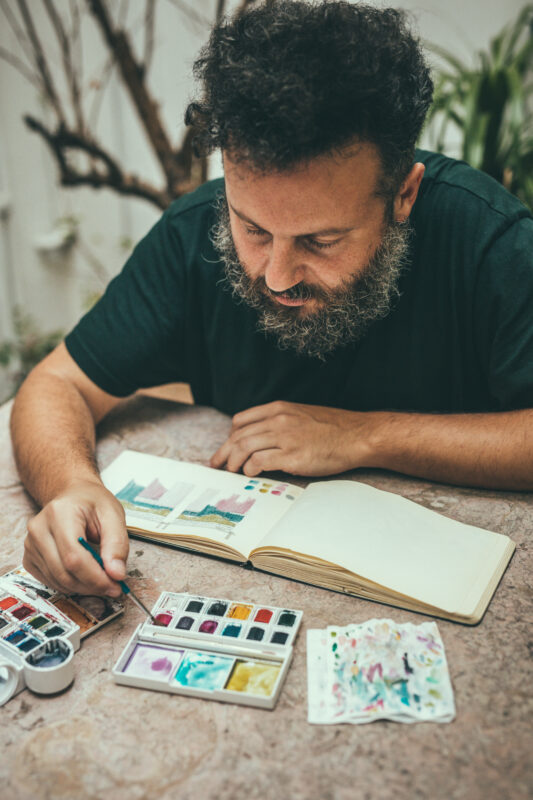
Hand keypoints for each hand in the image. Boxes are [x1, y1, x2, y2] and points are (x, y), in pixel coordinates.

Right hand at [23, 479, 128, 596]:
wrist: (73, 496)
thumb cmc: (93, 503)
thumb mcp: (113, 514)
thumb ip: (117, 544)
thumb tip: (116, 574)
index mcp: (60, 513)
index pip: (74, 557)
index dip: (96, 577)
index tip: (116, 585)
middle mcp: (39, 529)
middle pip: (64, 572)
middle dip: (92, 585)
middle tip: (113, 586)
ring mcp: (30, 544)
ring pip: (57, 581)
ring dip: (83, 587)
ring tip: (101, 579)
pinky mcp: (29, 557)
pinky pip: (49, 581)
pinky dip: (70, 585)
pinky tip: (83, 575)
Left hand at [210, 401, 376, 476]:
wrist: (357, 435)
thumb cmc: (334, 428)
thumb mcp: (303, 415)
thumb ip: (281, 422)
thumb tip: (262, 439)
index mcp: (279, 408)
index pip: (241, 420)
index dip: (230, 436)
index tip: (227, 448)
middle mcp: (278, 420)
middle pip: (238, 436)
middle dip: (224, 452)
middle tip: (216, 464)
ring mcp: (285, 438)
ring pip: (244, 447)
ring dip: (233, 462)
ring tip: (231, 471)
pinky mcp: (292, 456)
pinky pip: (259, 462)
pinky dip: (250, 468)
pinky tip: (251, 473)